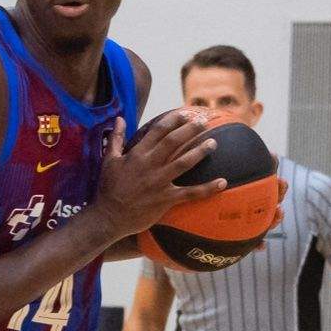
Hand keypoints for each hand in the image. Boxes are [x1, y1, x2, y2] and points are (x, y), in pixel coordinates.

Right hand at [95, 110, 220, 242]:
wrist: (108, 217)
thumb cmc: (107, 189)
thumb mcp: (108, 161)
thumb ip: (116, 138)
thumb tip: (119, 119)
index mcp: (137, 154)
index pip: (159, 130)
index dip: (174, 119)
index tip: (186, 113)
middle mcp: (149, 165)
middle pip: (174, 141)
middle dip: (191, 129)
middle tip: (204, 121)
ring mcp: (159, 182)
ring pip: (184, 162)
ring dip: (200, 151)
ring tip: (214, 142)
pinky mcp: (165, 199)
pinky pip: (190, 193)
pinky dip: (208, 188)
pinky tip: (223, 182)